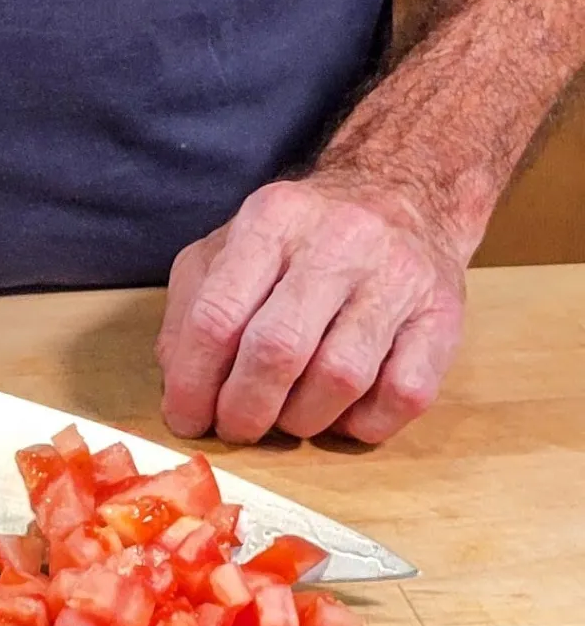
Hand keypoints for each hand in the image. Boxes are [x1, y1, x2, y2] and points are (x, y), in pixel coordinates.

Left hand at [154, 178, 465, 444]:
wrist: (404, 196)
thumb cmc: (299, 241)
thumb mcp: (227, 249)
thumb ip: (191, 309)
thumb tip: (181, 383)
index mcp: (273, 220)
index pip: (217, 316)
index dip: (193, 383)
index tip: (185, 419)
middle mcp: (340, 241)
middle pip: (277, 350)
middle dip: (244, 410)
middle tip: (236, 428)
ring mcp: (399, 278)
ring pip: (340, 378)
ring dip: (301, 420)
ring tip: (286, 416)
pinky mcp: (444, 317)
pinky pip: (402, 395)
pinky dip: (362, 424)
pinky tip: (341, 413)